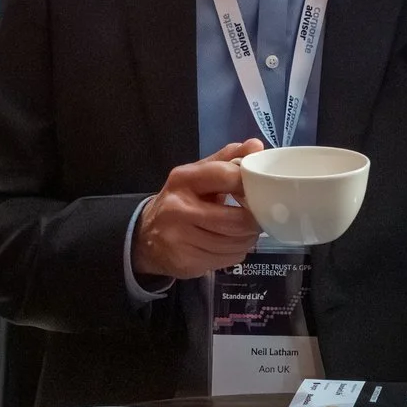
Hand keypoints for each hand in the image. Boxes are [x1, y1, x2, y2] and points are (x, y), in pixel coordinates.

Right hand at [130, 139, 263, 282]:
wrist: (147, 236)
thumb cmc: (181, 200)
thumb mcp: (198, 175)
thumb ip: (227, 159)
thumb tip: (256, 145)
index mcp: (184, 178)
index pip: (228, 176)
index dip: (251, 185)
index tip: (260, 191)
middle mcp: (178, 207)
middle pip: (238, 219)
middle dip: (254, 221)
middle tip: (256, 219)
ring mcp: (180, 237)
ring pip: (235, 242)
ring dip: (247, 239)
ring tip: (243, 233)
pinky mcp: (186, 261)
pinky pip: (227, 259)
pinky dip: (235, 253)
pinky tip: (228, 246)